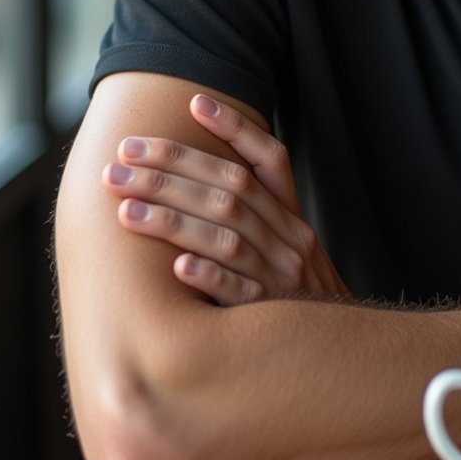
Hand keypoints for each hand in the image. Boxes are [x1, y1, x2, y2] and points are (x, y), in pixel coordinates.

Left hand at [101, 94, 350, 307]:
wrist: (337, 356)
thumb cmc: (298, 297)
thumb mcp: (288, 247)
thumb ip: (256, 215)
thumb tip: (200, 174)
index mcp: (293, 218)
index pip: (270, 160)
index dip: (236, 129)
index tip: (194, 103)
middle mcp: (290, 239)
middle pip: (232, 190)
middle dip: (172, 169)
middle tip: (123, 157)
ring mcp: (282, 277)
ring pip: (226, 237)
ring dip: (172, 221)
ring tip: (124, 209)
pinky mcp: (270, 317)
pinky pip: (240, 294)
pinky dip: (209, 278)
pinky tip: (176, 266)